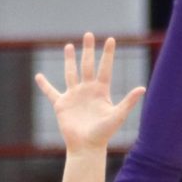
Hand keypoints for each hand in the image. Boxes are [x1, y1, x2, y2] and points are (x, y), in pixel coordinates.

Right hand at [35, 33, 144, 154]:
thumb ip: (128, 101)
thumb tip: (143, 88)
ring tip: (68, 46)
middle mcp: (87, 90)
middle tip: (88, 34)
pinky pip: (51, 92)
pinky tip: (38, 76)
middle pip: (87, 65)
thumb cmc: (103, 134)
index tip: (111, 39)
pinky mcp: (62, 105)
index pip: (105, 68)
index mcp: (101, 91)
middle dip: (88, 50)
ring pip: (71, 73)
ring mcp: (74, 96)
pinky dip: (44, 85)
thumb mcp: (117, 116)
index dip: (108, 54)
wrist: (86, 147)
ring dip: (69, 60)